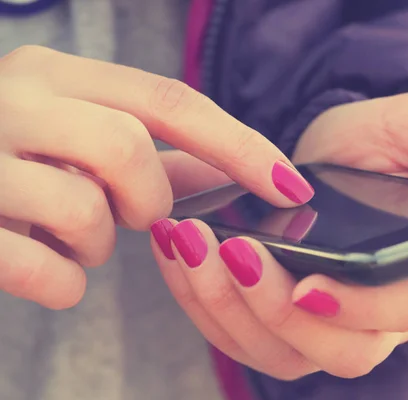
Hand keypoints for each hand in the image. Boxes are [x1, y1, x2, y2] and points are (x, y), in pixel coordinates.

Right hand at [0, 46, 312, 308]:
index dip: (240, 145)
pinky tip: (43, 263)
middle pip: (130, 151)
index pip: (171, 100)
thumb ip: (155, 153)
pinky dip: (64, 282)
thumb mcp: (77, 133)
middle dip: (149, 201)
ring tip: (73, 235)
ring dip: (99, 242)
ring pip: (88, 212)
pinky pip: (48, 273)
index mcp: (55, 74)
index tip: (291, 185)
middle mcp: (15, 101)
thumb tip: (235, 173)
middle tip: (131, 214)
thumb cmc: (9, 156)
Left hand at [152, 93, 407, 379]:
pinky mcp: (272, 320)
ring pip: (274, 351)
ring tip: (192, 244)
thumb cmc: (379, 147)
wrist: (332, 159)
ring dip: (224, 305)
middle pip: (332, 352)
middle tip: (233, 252)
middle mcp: (370, 318)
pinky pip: (234, 333)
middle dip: (274, 310)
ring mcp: (318, 326)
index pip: (393, 315)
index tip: (307, 283)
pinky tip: (178, 249)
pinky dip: (198, 298)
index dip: (353, 308)